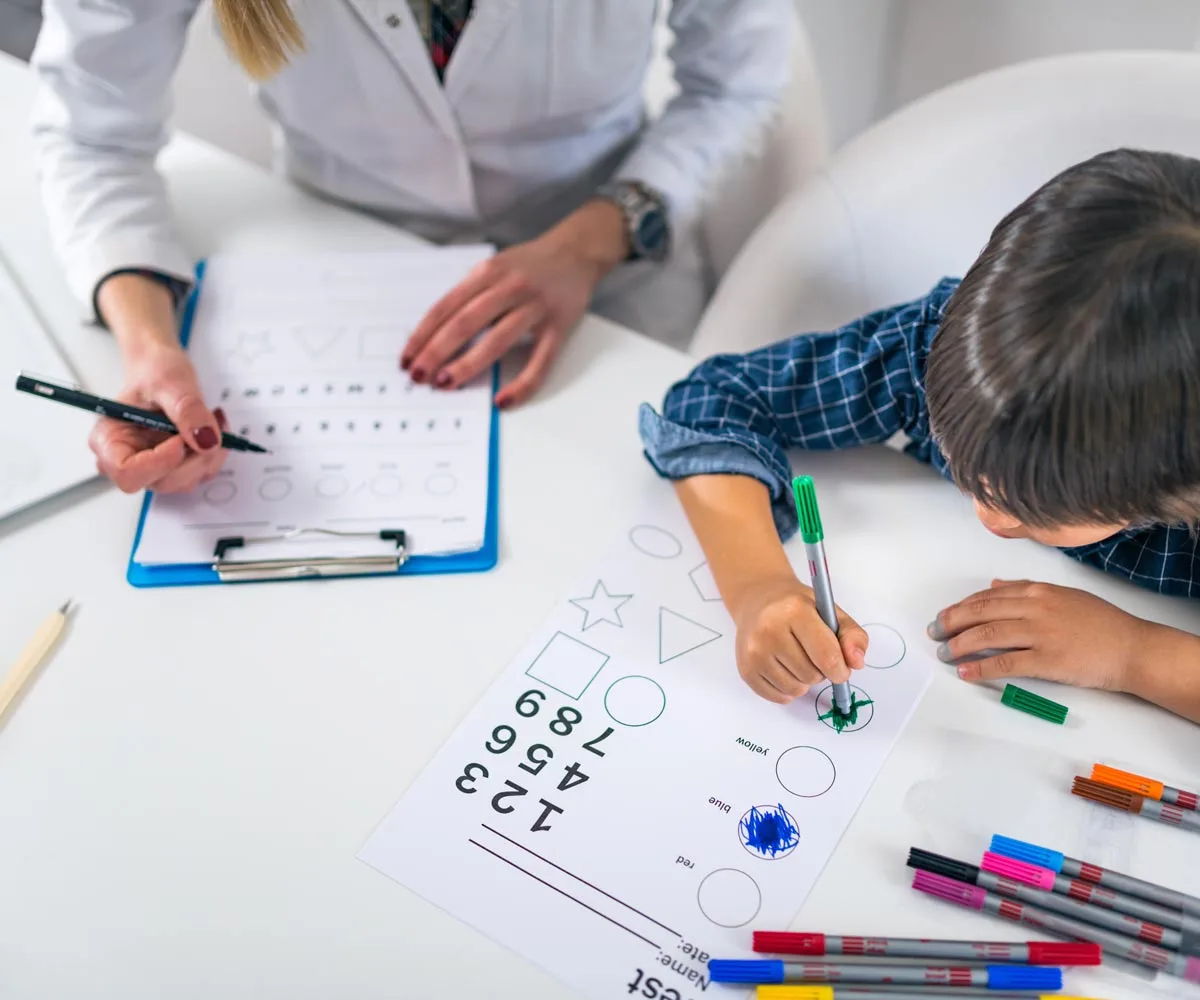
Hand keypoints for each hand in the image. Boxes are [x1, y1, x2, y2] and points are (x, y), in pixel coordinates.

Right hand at [90, 343, 225, 493]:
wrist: (162, 370)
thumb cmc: (154, 371)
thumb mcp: (171, 382)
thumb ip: (187, 410)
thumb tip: (207, 441)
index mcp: (109, 439)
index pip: (127, 473)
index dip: (160, 463)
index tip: (182, 440)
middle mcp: (127, 459)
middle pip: (162, 481)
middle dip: (194, 458)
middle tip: (212, 424)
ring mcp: (151, 466)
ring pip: (185, 481)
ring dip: (209, 455)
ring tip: (213, 419)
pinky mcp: (173, 467)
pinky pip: (199, 473)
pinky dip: (214, 454)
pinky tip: (213, 428)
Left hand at [401, 200, 626, 407]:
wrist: (577, 252)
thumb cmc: (530, 265)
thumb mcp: (494, 268)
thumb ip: (470, 294)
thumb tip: (436, 335)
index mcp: (488, 273)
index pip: (446, 307)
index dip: (423, 334)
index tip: (407, 358)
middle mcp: (509, 287)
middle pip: (465, 322)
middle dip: (437, 351)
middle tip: (419, 376)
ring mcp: (535, 307)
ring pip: (497, 340)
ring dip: (468, 364)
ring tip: (447, 384)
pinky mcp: (558, 327)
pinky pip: (540, 362)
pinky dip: (522, 384)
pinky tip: (503, 401)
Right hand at [732, 575, 868, 703]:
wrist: (758, 602)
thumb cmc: (797, 607)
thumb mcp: (830, 611)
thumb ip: (852, 635)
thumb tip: (856, 662)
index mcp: (794, 611)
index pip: (826, 656)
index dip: (840, 669)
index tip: (841, 669)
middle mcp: (769, 630)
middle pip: (812, 675)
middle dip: (820, 671)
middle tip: (812, 654)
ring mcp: (753, 651)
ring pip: (796, 689)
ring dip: (804, 681)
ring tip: (797, 660)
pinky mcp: (745, 669)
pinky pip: (779, 697)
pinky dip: (788, 689)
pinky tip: (784, 669)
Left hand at [932, 579, 1146, 691]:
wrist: (1132, 648)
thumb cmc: (1101, 623)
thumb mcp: (1064, 596)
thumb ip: (1027, 590)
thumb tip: (995, 586)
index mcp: (1038, 591)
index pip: (987, 597)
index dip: (961, 607)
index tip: (945, 616)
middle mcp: (1035, 608)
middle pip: (980, 612)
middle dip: (951, 622)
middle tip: (934, 632)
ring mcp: (1040, 634)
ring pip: (986, 636)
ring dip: (959, 645)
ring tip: (944, 653)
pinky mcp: (1046, 661)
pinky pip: (1005, 663)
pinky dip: (980, 668)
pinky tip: (965, 672)